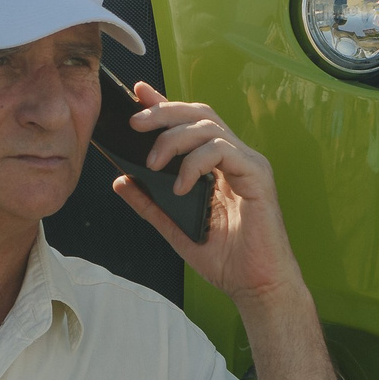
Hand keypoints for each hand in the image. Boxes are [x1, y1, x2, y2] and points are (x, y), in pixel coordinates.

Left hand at [109, 82, 306, 306]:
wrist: (256, 287)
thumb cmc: (225, 260)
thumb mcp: (175, 228)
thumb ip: (149, 203)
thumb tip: (120, 180)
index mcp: (218, 165)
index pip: (190, 123)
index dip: (165, 103)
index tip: (138, 92)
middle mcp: (235, 158)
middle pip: (200, 114)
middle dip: (164, 111)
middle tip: (135, 123)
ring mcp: (249, 164)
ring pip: (209, 127)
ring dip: (174, 139)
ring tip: (153, 164)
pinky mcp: (258, 176)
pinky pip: (223, 150)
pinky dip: (195, 163)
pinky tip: (181, 186)